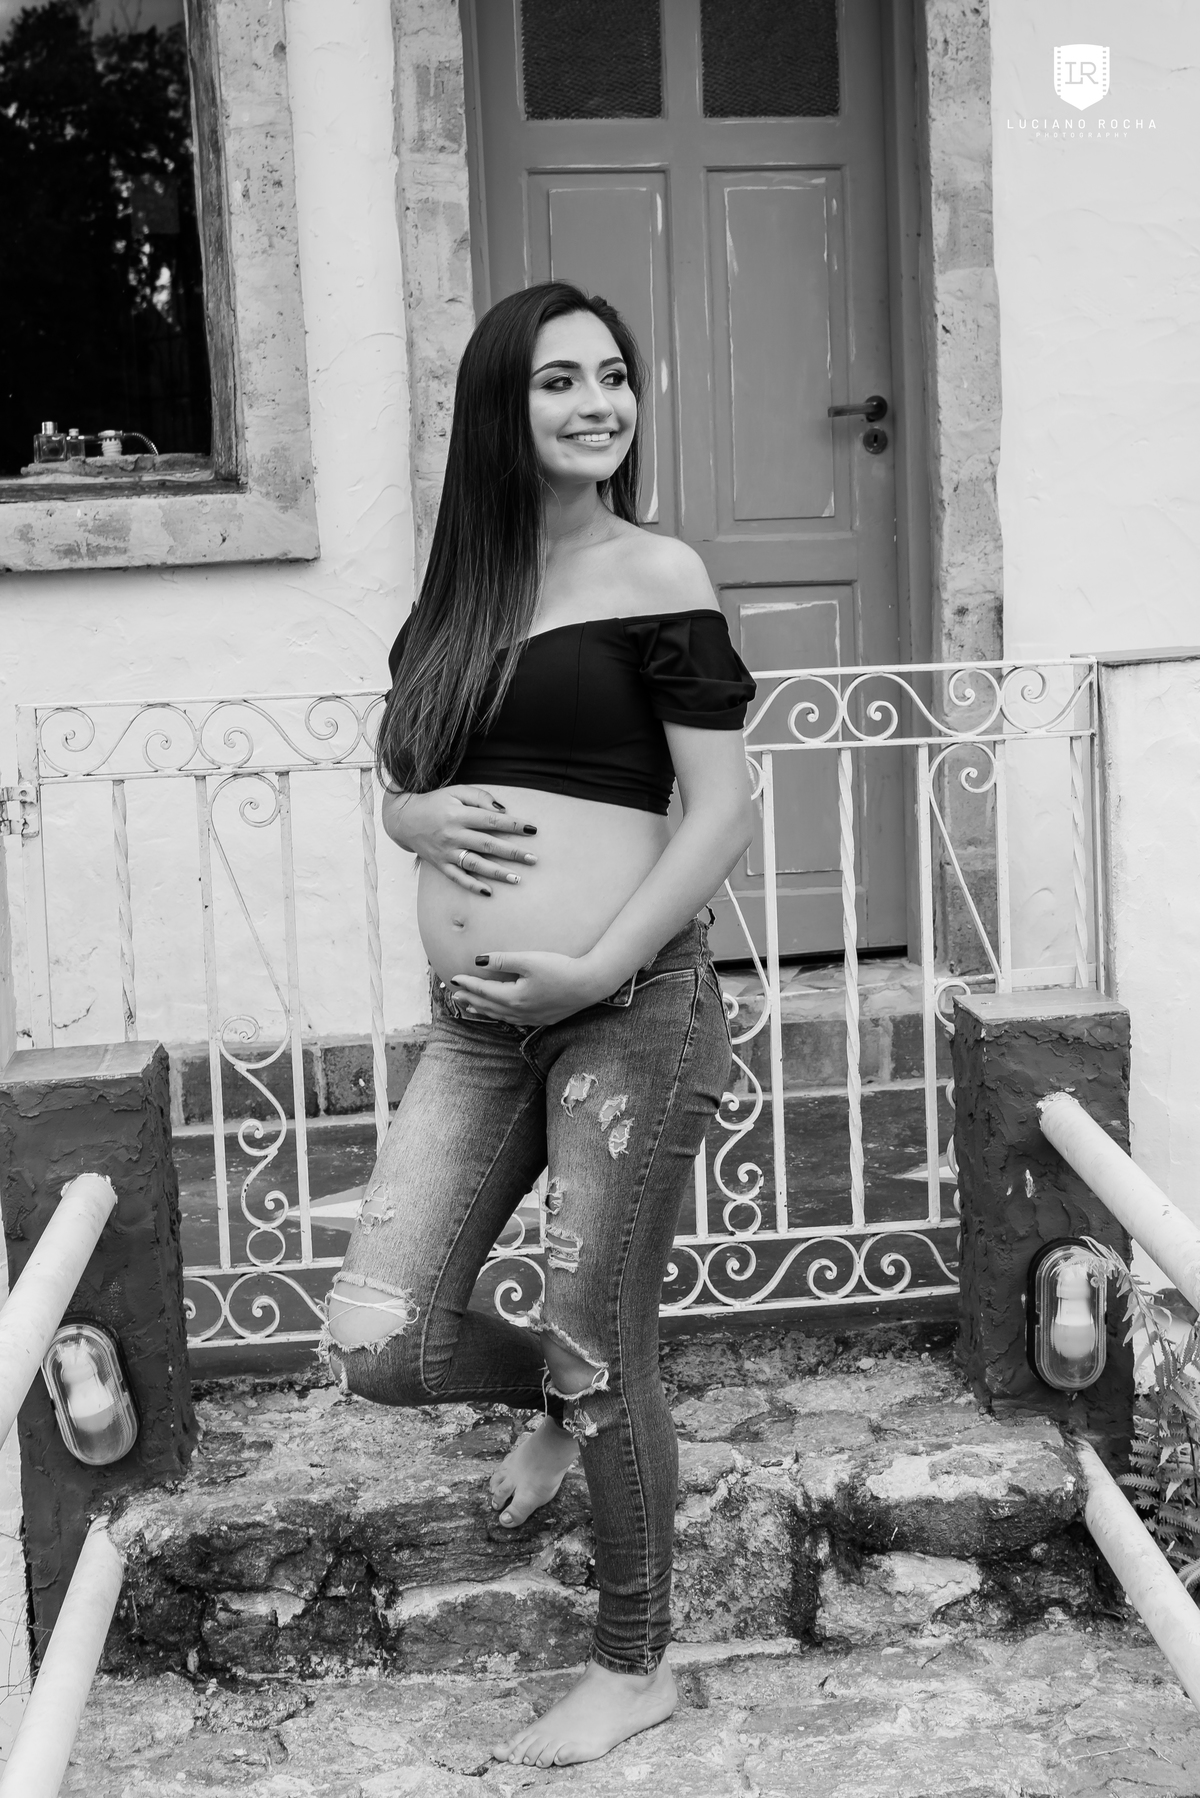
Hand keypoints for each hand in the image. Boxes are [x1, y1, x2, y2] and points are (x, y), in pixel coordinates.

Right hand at [382, 785, 537, 895]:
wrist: (403, 819)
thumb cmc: (435, 803)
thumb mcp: (456, 792)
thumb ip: (480, 797)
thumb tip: (503, 811)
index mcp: (459, 815)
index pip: (491, 821)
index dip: (513, 825)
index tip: (533, 830)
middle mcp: (453, 835)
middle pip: (488, 844)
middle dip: (513, 852)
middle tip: (533, 859)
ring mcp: (446, 852)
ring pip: (475, 864)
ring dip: (497, 872)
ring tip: (518, 879)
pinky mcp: (440, 864)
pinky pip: (457, 878)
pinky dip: (472, 886)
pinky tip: (489, 892)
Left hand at [450, 951, 610, 1026]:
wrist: (589, 984)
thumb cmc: (561, 969)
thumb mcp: (529, 960)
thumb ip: (502, 960)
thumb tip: (478, 960)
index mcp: (514, 998)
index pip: (484, 991)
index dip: (468, 984)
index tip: (454, 978)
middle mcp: (520, 1012)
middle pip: (489, 1006)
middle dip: (471, 999)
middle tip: (455, 995)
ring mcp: (532, 1018)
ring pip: (500, 1016)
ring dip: (483, 1010)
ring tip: (470, 1007)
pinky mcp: (543, 1019)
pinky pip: (514, 1020)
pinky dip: (501, 1016)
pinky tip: (501, 1014)